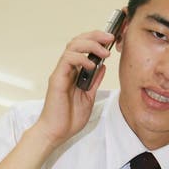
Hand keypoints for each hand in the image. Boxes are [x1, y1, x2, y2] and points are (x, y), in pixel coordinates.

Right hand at [35, 29, 116, 147]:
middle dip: (95, 36)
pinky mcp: (57, 79)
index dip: (96, 40)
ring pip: (72, 46)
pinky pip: (67, 60)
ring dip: (90, 45)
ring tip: (104, 51)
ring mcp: (61, 72)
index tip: (111, 40)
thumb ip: (95, 81)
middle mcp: (66, 69)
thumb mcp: (89, 96)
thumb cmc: (69, 118)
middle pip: (77, 41)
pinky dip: (81, 58)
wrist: (56, 132)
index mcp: (74, 72)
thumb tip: (103, 66)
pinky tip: (92, 64)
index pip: (83, 47)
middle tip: (110, 37)